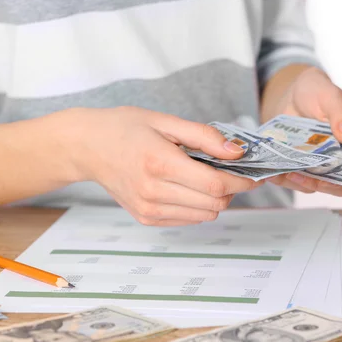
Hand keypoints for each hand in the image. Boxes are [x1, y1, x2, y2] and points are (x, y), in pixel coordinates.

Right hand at [66, 107, 262, 225]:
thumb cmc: (126, 128)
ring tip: (203, 176)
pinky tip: (186, 186)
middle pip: (214, 203)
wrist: (88, 147)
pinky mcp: (147, 219)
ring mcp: (149, 209)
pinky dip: (197, 205)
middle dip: (230, 189)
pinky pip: (189, 219)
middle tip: (229, 170)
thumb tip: (238, 151)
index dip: (241, 181)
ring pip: (205, 215)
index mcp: (159, 164)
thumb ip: (205, 137)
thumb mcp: (166, 122)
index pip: (215, 184)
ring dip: (215, 198)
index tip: (253, 174)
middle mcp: (154, 192)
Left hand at [263, 66, 341, 195]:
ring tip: (289, 172)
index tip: (339, 179)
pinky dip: (280, 176)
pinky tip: (272, 171)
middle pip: (332, 185)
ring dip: (299, 182)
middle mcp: (333, 160)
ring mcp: (312, 165)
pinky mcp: (292, 165)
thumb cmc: (317, 92)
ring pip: (308, 184)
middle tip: (308, 177)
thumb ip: (340, 113)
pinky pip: (287, 178)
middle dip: (321, 184)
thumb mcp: (331, 97)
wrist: (292, 94)